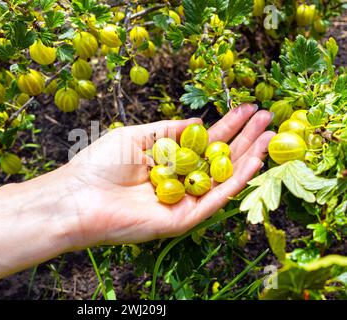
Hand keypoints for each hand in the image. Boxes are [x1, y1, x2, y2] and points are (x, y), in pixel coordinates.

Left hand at [61, 104, 274, 247]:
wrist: (78, 197)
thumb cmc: (99, 164)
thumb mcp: (136, 136)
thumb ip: (168, 130)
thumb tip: (198, 122)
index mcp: (167, 160)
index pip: (204, 142)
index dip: (226, 125)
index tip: (247, 107)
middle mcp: (179, 180)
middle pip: (219, 158)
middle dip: (245, 137)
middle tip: (269, 117)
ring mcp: (183, 200)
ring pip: (222, 178)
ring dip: (249, 156)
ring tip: (271, 134)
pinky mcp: (183, 219)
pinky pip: (214, 198)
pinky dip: (236, 180)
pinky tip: (254, 159)